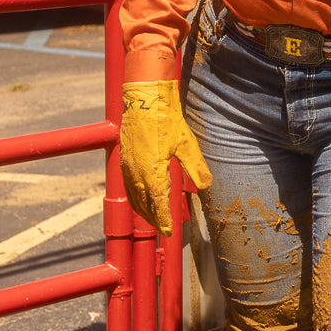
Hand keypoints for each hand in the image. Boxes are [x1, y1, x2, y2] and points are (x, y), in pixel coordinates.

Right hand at [120, 81, 211, 234]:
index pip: (157, 204)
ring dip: (143, 211)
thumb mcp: (186, 144)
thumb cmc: (166, 120)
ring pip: (134, 197)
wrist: (145, 100)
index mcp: (151, 172)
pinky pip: (128, 186)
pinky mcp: (124, 160)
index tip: (170, 231)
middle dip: (154, 219)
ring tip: (153, 220)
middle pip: (144, 204)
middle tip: (164, 229)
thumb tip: (207, 186)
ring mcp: (127, 167)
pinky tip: (142, 198)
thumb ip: (196, 167)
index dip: (164, 220)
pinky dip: (135, 198)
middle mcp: (136, 173)